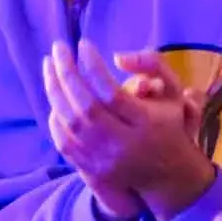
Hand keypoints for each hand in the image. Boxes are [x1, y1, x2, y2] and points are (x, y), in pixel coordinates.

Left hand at [43, 41, 212, 220]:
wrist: (168, 176)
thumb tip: (118, 57)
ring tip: (49, 65)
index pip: (112, 93)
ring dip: (55, 92)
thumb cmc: (167, 125)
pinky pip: (64, 143)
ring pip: (72, 125)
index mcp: (146, 123)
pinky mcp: (92, 169)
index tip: (84, 44)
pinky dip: (55, 118)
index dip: (93, 66)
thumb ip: (152, 65)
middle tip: (58, 48)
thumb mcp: (172, 91)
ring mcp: (106, 159)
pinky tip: (55, 97)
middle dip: (67, 74)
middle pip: (86, 108)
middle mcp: (124, 144)